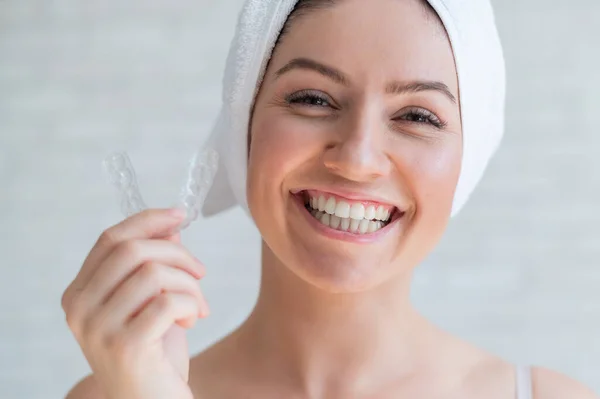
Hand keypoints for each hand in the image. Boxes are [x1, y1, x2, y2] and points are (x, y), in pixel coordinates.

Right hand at [62, 208, 208, 398]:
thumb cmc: (153, 352)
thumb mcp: (152, 300)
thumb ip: (154, 263)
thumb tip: (170, 226)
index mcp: (79, 293)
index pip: (110, 239)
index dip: (148, 221)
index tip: (179, 215)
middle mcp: (79, 309)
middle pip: (132, 249)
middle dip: (178, 254)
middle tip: (200, 273)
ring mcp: (98, 328)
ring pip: (154, 273)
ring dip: (189, 285)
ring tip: (197, 306)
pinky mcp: (125, 346)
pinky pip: (169, 301)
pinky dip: (191, 304)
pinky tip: (192, 320)